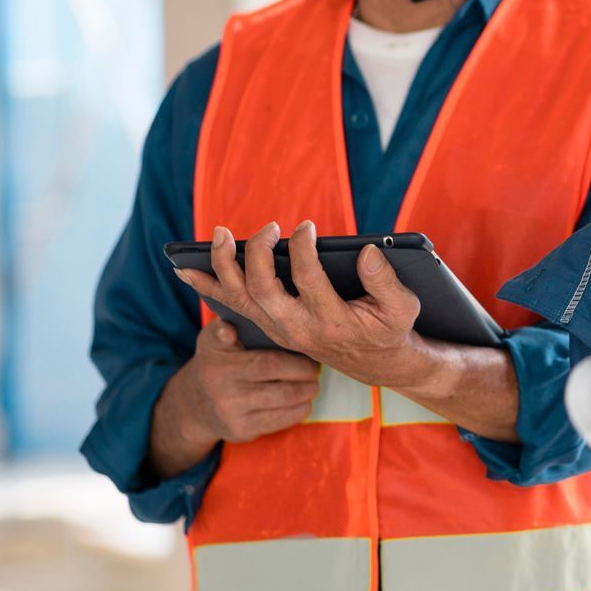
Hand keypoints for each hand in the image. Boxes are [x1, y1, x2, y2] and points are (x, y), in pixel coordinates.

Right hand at [146, 317, 321, 476]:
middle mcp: (222, 386)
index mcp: (218, 359)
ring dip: (307, 390)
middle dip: (305, 371)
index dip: (286, 354)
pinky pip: (279, 421)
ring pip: (283, 399)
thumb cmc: (216, 361)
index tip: (300, 345)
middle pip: (278, 376)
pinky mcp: (240, 430)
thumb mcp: (212, 339)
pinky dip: (299, 410)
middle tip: (317, 366)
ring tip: (314, 382)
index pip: (262, 359)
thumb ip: (223, 328)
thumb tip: (228, 327)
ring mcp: (231, 411)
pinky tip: (304, 400)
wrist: (195, 404)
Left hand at [175, 221, 430, 390]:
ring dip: (224, 265)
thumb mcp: (403, 307)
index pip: (306, 279)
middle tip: (270, 228)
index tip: (307, 227)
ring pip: (240, 298)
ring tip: (218, 235)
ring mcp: (279, 329)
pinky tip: (186, 269)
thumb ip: (386, 280)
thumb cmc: (391, 328)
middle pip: (261, 290)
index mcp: (330, 321)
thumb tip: (366, 251)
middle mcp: (297, 329)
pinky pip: (232, 305)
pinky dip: (208, 286)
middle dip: (257, 254)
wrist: (377, 363)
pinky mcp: (271, 325)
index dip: (303, 248)